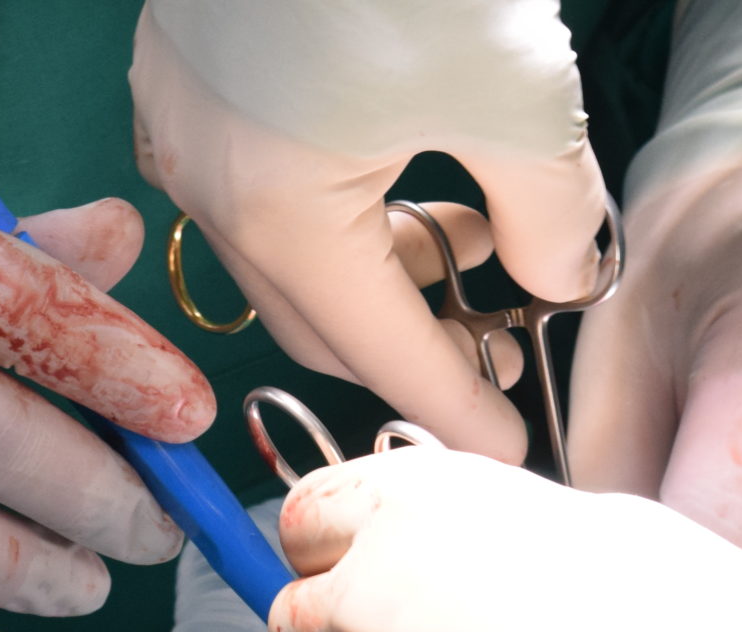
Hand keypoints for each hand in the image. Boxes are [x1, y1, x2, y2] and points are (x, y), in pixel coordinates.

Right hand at [130, 2, 605, 462]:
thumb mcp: (516, 93)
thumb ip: (547, 213)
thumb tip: (561, 276)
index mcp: (280, 217)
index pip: (379, 356)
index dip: (451, 409)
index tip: (506, 449)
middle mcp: (207, 187)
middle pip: (319, 318)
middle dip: (408, 346)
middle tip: (493, 351)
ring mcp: (180, 127)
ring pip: (283, 249)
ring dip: (373, 264)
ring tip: (467, 232)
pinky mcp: (182, 72)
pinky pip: (249, 181)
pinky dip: (325, 202)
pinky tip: (393, 163)